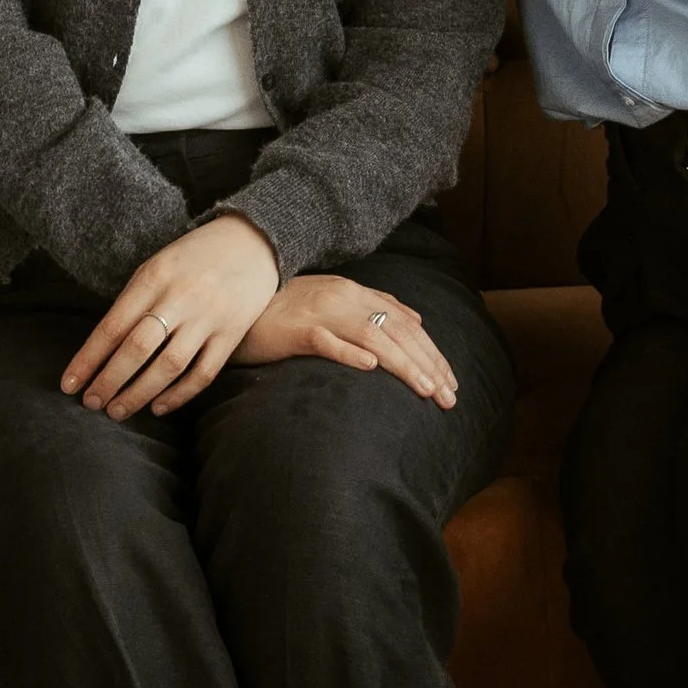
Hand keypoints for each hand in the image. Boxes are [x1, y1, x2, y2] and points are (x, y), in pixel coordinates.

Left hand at [62, 212, 282, 420]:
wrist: (253, 241)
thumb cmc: (194, 257)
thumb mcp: (158, 264)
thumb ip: (134, 301)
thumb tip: (104, 348)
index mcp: (154, 277)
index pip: (111, 327)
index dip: (87, 360)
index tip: (68, 385)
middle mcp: (179, 298)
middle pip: (136, 349)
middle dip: (108, 381)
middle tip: (91, 403)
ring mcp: (208, 317)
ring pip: (167, 366)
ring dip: (138, 394)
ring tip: (117, 411)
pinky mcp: (232, 333)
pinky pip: (202, 373)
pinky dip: (178, 395)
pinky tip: (158, 408)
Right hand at [240, 274, 458, 408]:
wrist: (237, 306)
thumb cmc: (286, 311)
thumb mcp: (333, 300)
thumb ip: (373, 305)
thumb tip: (414, 319)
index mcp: (353, 291)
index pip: (404, 322)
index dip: (431, 351)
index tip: (450, 381)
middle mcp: (342, 298)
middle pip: (396, 330)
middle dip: (428, 364)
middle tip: (450, 396)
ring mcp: (319, 313)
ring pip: (371, 336)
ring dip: (403, 364)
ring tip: (426, 389)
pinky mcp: (295, 331)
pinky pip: (326, 341)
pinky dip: (350, 352)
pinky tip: (372, 368)